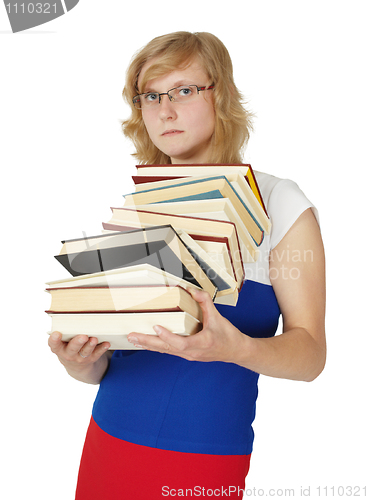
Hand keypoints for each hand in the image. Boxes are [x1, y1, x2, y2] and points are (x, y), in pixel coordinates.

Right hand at [48, 332, 110, 382]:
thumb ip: (66, 332)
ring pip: (85, 351)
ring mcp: (80, 358)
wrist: (75, 365)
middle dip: (78, 342)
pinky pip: (97, 354)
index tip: (56, 333)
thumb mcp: (62, 342)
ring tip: (94, 339)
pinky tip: (106, 343)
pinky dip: (102, 348)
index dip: (54, 340)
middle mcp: (68, 355)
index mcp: (59, 348)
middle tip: (83, 336)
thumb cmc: (68, 346)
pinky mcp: (91, 359)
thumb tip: (75, 317)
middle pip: (72, 349)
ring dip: (90, 345)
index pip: (54, 344)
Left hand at [127, 288, 247, 362]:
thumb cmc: (228, 336)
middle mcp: (192, 352)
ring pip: (165, 351)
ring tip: (133, 339)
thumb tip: (191, 290)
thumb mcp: (218, 317)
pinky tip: (147, 343)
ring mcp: (189, 355)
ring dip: (149, 345)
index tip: (156, 327)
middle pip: (166, 349)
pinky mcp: (188, 354)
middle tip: (132, 336)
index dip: (167, 336)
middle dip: (148, 342)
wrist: (236, 351)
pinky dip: (157, 346)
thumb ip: (205, 302)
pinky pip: (169, 351)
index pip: (180, 342)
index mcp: (200, 343)